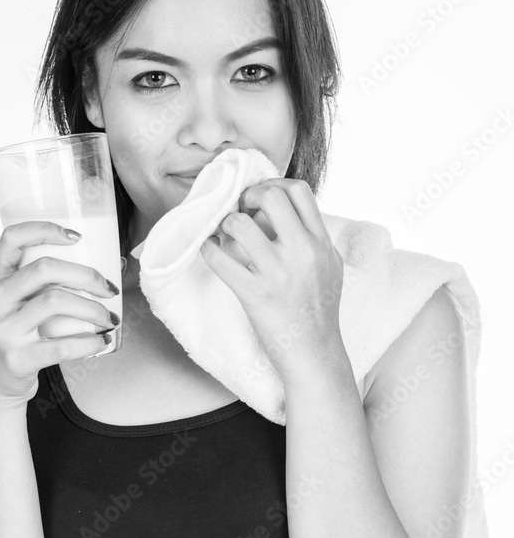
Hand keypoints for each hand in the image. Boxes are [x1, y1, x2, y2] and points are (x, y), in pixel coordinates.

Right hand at [0, 222, 119, 405]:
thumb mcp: (12, 302)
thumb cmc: (16, 334)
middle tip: (107, 289)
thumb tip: (109, 266)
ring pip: (56, 302)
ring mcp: (3, 331)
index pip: (11, 239)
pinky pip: (63, 346)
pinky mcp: (17, 359)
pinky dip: (90, 342)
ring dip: (93, 309)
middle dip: (86, 275)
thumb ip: (39, 283)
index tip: (76, 236)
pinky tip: (103, 341)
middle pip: (44, 269)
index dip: (45, 229)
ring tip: (108, 318)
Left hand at [199, 179, 346, 382]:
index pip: (299, 191)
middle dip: (248, 196)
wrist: (314, 353)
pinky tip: (210, 250)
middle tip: (239, 210)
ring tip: (224, 234)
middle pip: (271, 197)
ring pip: (240, 224)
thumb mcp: (329, 266)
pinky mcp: (255, 294)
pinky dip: (208, 249)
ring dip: (225, 223)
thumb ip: (312, 237)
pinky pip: (220, 260)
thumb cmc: (319, 310)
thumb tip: (284, 214)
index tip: (260, 198)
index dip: (274, 185)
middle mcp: (302, 253)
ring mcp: (277, 274)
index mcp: (320, 243)